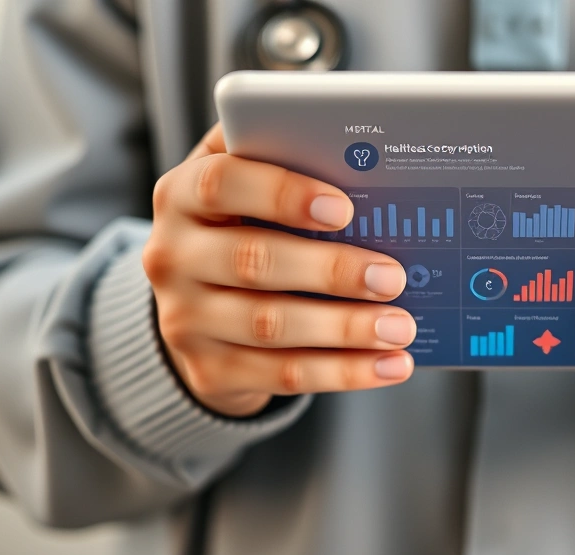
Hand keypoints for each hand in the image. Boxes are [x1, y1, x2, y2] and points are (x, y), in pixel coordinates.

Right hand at [144, 125, 414, 416]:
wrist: (199, 307)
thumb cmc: (245, 228)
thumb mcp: (249, 187)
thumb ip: (287, 161)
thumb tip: (366, 159)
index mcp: (182, 195)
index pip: (221, 184)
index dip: (282, 194)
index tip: (344, 208)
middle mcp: (173, 256)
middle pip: (254, 262)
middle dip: (331, 271)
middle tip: (393, 277)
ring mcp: (185, 319)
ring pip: (271, 326)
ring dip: (346, 328)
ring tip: (400, 327)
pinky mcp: (210, 371)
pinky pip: (283, 375)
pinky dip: (344, 372)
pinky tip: (391, 364)